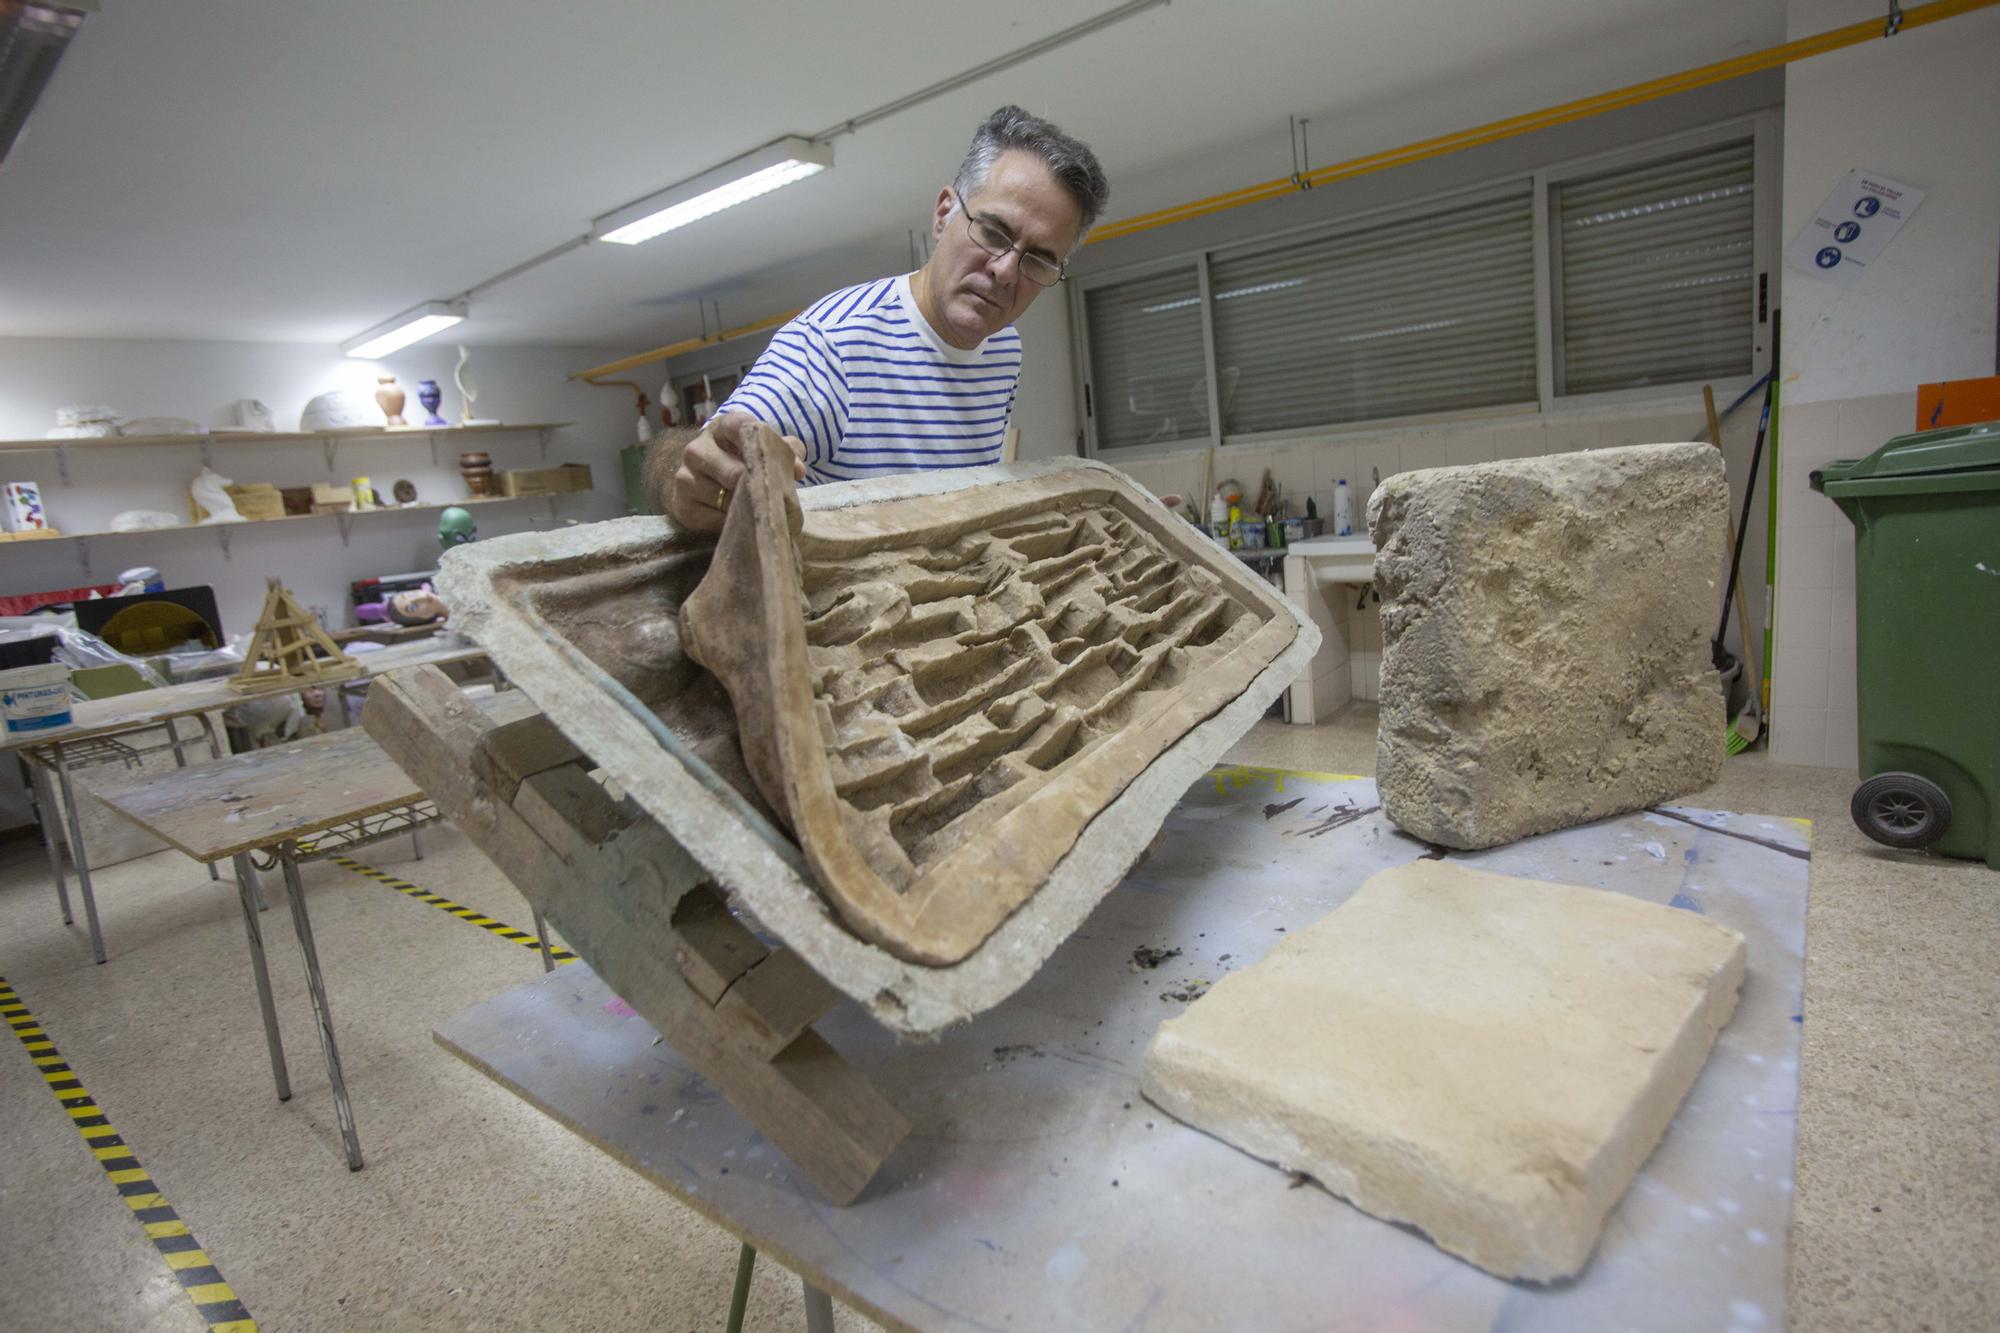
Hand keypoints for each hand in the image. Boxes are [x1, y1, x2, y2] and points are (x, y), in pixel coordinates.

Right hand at [667, 413, 806, 533]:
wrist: (698, 480)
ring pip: (726, 500)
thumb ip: (784, 450)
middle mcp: (696, 450)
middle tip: (778, 500)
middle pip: (735, 473)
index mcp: (720, 429)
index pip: (742, 428)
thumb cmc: (738, 460)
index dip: (767, 446)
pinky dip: (734, 524)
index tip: (788, 467)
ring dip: (747, 508)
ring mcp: (686, 479)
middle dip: (759, 487)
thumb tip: (798, 469)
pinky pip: (716, 520)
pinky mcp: (683, 507)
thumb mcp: (759, 447)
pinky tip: (742, 521)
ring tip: (760, 510)